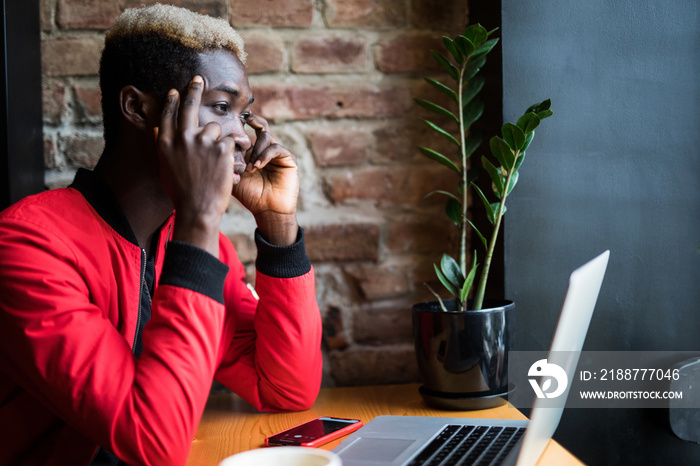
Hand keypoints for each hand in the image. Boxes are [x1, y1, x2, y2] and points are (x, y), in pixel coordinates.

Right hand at [157, 76, 233, 255]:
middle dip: (194, 89)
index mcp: (165, 144)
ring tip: (215, 161)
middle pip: (189, 106)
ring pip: (216, 128)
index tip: (175, 91)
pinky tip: (226, 166)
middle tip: (198, 79)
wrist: (197, 209)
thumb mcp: (165, 169)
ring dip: (218, 139)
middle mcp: (182, 138)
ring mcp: (203, 141)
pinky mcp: (221, 148)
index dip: (172, 101)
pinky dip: (230, 151)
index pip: (167, 115)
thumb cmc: (181, 194)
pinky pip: (229, 141)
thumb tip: (158, 130)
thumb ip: (164, 147)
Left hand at [233, 114, 299, 245]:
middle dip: (251, 121)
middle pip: (260, 125)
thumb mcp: (232, 177)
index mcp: (252, 151)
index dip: (239, 124)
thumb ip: (224, 162)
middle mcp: (266, 149)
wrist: (267, 211)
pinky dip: (265, 155)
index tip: (229, 122)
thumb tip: (211, 146)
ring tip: (250, 166)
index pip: (248, 131)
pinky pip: (276, 148)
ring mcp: (278, 153)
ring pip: (266, 136)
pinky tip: (258, 166)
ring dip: (255, 149)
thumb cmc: (249, 196)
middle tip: (242, 122)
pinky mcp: (289, 159)